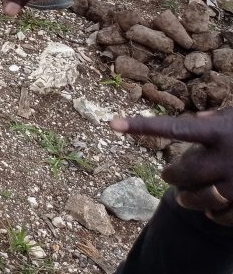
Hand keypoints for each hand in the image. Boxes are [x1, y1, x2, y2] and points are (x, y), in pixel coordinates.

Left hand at [112, 110, 232, 224]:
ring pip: (201, 198)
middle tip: (166, 176)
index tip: (113, 124)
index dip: (142, 126)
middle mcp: (227, 157)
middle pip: (185, 171)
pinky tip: (211, 210)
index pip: (174, 128)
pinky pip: (223, 215)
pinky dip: (214, 214)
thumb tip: (198, 118)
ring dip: (188, 198)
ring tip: (183, 197)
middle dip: (172, 175)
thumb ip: (218, 119)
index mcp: (219, 132)